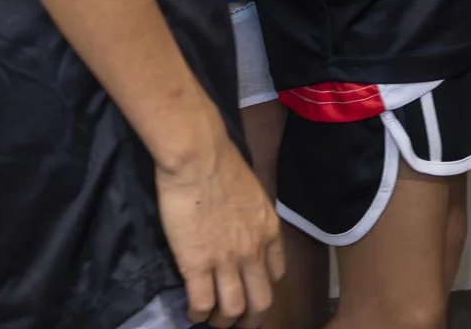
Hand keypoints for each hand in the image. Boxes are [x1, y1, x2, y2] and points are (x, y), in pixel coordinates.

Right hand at [154, 127, 282, 326]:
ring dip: (223, 321)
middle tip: (236, 319)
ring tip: (212, 319)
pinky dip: (198, 313)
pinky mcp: (196, 265)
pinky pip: (202, 304)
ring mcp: (226, 261)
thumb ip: (252, 218)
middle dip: (249, 317)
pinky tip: (192, 311)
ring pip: (232, 309)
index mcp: (269, 231)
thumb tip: (243, 227)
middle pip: (261, 302)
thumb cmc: (224, 165)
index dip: (264, 287)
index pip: (277, 274)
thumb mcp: (254, 193)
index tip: (250, 289)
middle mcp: (253, 251)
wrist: (200, 158)